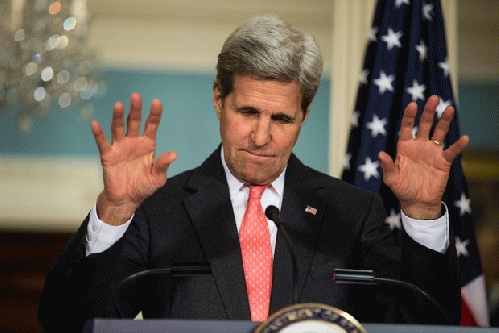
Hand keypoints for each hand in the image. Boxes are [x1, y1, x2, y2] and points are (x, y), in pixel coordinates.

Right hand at [91, 93, 176, 224]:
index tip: (157, 102)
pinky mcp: (108, 155)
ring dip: (118, 117)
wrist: (127, 199)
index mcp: (148, 145)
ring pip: (118, 128)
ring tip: (119, 105)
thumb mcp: (157, 178)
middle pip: (134, 122)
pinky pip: (102, 142)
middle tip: (136, 96)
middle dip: (135, 109)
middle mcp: (134, 142)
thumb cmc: (144, 187)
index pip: (152, 125)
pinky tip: (95, 124)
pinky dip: (98, 133)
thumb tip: (173, 154)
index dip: (154, 114)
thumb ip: (163, 165)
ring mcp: (120, 147)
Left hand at [379, 95, 468, 218]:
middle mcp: (419, 146)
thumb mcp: (391, 179)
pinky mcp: (443, 161)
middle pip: (425, 124)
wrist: (416, 202)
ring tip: (449, 109)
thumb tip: (380, 154)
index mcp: (404, 147)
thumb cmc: (402, 189)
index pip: (407, 127)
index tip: (412, 104)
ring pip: (439, 132)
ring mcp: (432, 152)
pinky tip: (463, 138)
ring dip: (444, 121)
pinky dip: (458, 145)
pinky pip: (451, 151)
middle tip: (433, 98)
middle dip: (428, 111)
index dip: (409, 116)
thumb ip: (387, 166)